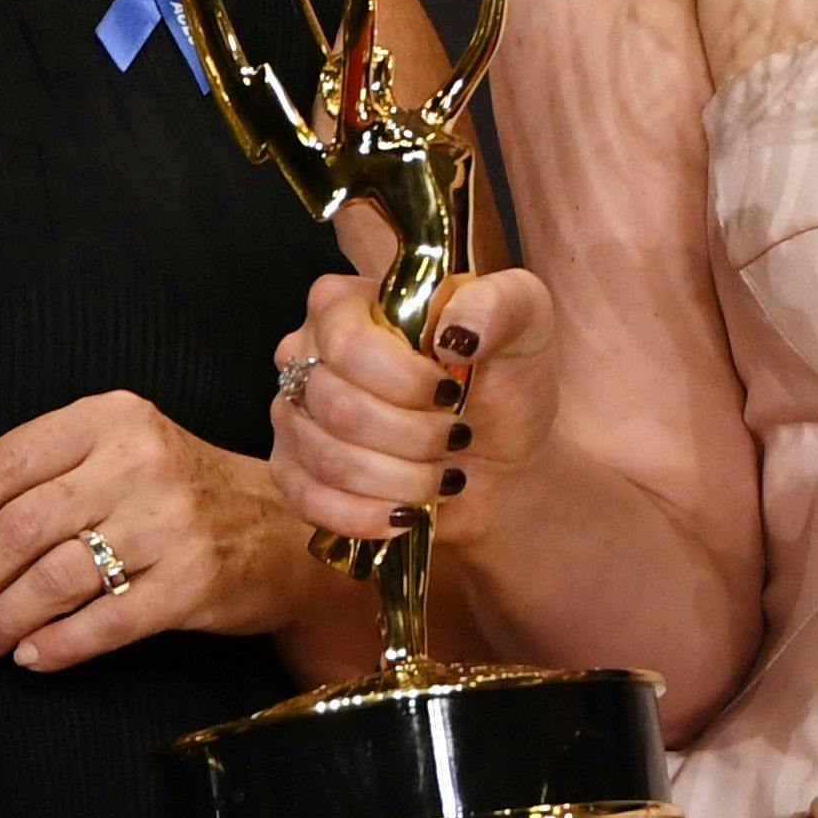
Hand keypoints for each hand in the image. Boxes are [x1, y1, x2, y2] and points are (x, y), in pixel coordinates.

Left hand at [0, 392, 316, 670]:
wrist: (282, 528)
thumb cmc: (182, 491)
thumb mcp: (125, 448)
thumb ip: (54, 472)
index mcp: (112, 418)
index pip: (7, 462)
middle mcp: (139, 462)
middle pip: (21, 527)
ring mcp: (169, 523)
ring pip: (54, 579)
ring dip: (4, 619)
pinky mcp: (192, 582)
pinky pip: (103, 623)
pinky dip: (56, 647)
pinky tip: (32, 657)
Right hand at [264, 262, 554, 546]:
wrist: (502, 459)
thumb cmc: (505, 380)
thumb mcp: (525, 324)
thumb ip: (500, 304)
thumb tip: (454, 335)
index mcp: (347, 302)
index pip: (347, 342)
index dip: (403, 380)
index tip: (452, 393)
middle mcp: (305, 351)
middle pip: (337, 406)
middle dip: (413, 437)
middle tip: (456, 438)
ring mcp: (292, 414)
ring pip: (327, 458)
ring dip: (400, 479)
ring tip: (442, 476)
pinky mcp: (293, 472)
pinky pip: (307, 500)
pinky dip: (364, 514)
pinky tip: (406, 513)